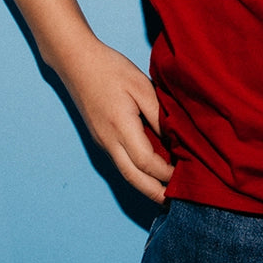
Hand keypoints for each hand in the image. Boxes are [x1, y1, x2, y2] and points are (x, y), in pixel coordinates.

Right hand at [54, 38, 173, 203]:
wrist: (76, 61)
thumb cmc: (111, 69)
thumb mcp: (141, 86)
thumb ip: (157, 113)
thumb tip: (173, 137)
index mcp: (121, 127)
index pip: (147, 162)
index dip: (167, 172)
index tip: (186, 173)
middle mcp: (109, 141)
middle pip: (134, 178)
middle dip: (155, 192)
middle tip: (176, 201)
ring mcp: (102, 141)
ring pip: (126, 173)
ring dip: (145, 186)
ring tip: (166, 192)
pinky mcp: (100, 137)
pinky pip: (120, 162)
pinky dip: (136, 172)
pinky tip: (149, 171)